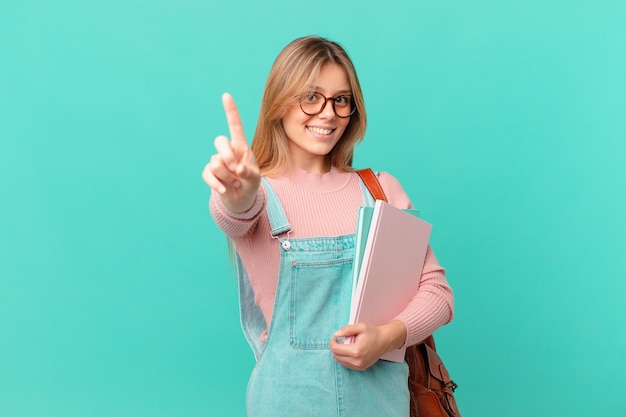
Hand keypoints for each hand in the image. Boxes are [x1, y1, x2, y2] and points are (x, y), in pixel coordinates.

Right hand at [202, 93, 260, 212]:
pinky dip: (216, 184)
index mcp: (240, 146)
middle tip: (235, 169)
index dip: (230, 111)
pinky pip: (208, 174)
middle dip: (226, 155)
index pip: (235, 125)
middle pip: (219, 141)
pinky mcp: (209, 172)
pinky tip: (224, 190)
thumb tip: (238, 169)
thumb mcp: (255, 178)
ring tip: (236, 184)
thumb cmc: (250, 183)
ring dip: (227, 177)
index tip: (226, 96)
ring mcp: (217, 161)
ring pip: (215, 163)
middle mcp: (227, 151)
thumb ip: (249, 172)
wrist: (241, 198)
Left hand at [330, 320, 406, 370]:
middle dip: (336, 347)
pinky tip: (351, 350)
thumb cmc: (373, 333)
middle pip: (336, 356)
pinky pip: (346, 364)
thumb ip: (347, 329)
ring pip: (340, 361)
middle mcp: (357, 361)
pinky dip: (345, 358)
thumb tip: (336, 334)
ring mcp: (359, 366)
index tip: (335, 337)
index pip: (335, 350)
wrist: (385, 341)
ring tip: (348, 345)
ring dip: (340, 353)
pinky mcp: (361, 368)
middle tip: (343, 340)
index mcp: (356, 351)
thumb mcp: (360, 327)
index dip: (332, 342)